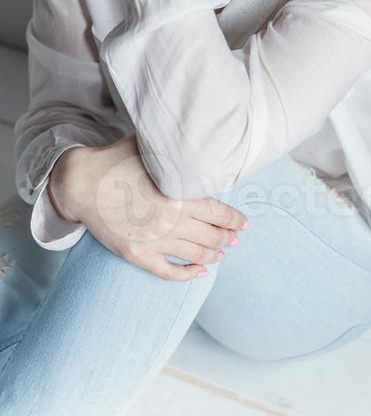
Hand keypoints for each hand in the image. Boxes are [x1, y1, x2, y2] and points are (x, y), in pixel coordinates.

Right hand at [49, 134, 246, 280]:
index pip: (220, 213)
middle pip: (214, 236)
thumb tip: (203, 140)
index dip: (236, 220)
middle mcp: (172, 220)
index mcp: (180, 193)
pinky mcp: (138, 255)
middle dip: (229, 238)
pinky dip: (190, 274)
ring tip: (223, 252)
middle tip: (236, 237)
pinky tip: (200, 271)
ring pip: (197, 255)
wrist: (81, 183)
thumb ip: (179, 150)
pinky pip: (170, 273)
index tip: (243, 223)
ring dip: (216, 255)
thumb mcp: (152, 148)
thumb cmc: (117, 160)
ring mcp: (155, 241)